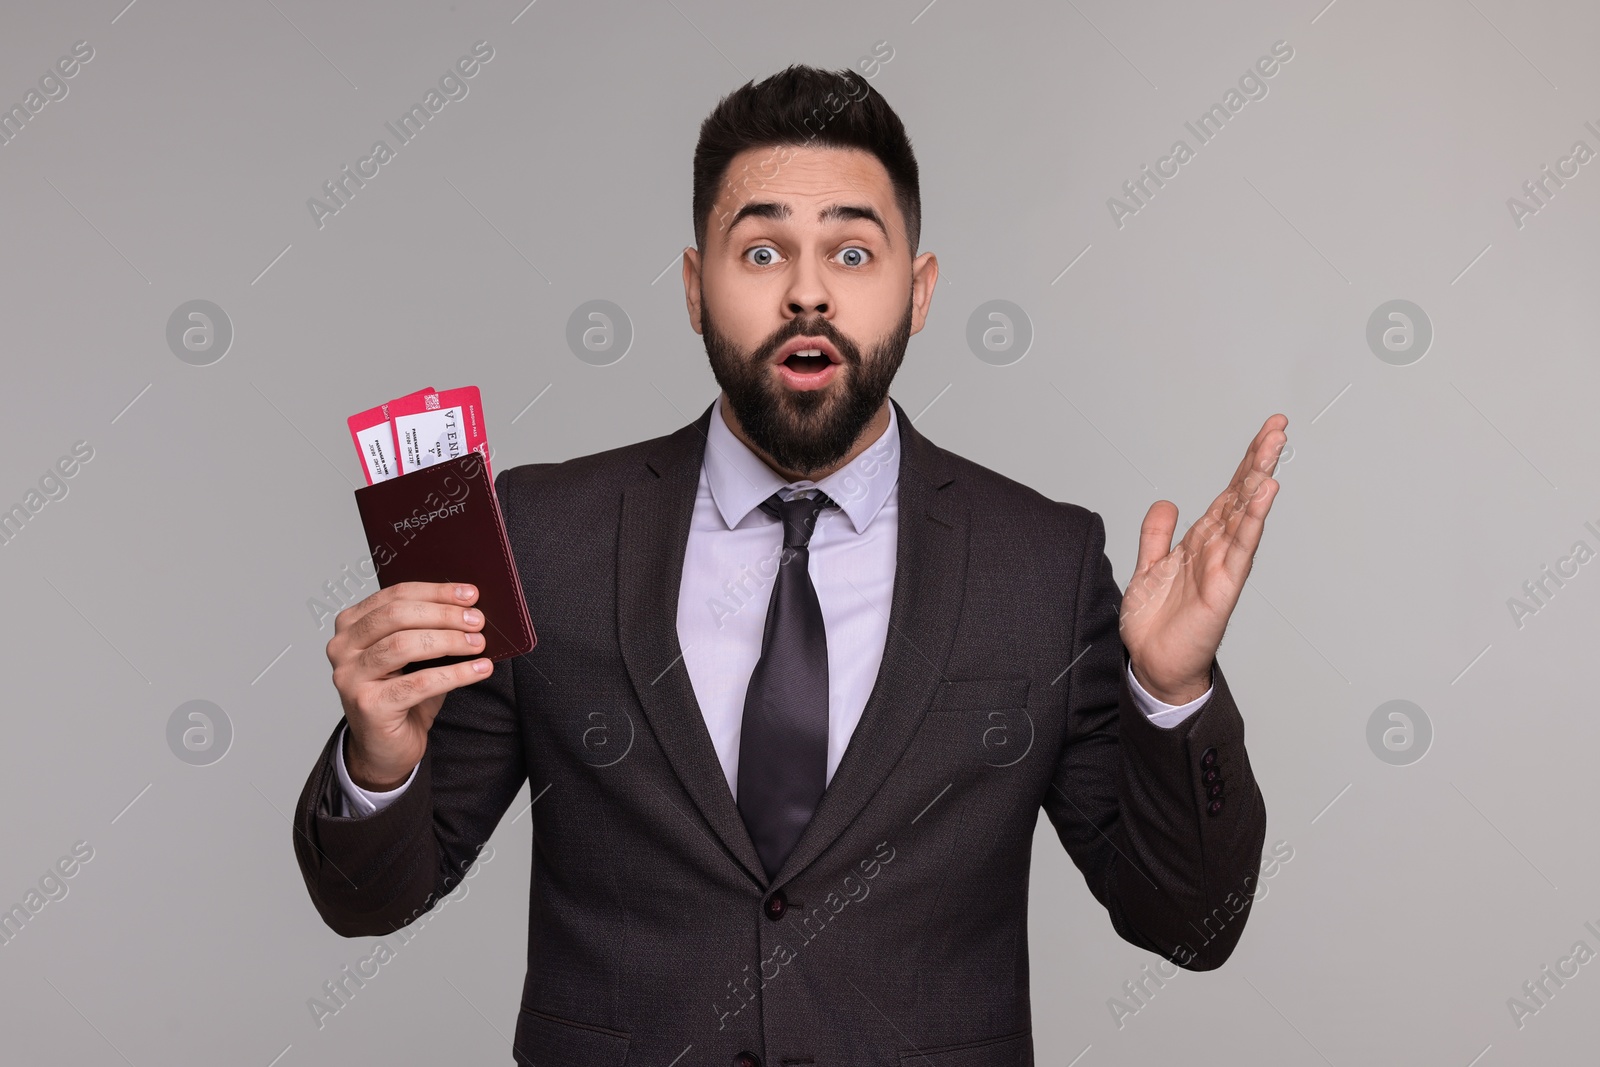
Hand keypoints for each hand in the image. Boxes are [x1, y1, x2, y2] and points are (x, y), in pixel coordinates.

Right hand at [325, 581, 491, 789]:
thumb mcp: (414, 655)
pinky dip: (454, 674)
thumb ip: (429, 629)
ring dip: (449, 641)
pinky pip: (418, 683)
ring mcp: (350, 677)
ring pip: (403, 645)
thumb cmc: (402, 694)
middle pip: (396, 616)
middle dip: (443, 615)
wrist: (385, 747)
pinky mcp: (367, 705)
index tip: (470, 594)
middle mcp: (342, 648)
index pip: (394, 596)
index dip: (436, 592)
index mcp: (351, 625)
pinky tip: (479, 670)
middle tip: (477, 621)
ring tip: (479, 644)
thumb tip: (469, 609)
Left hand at [1121, 415, 1286, 704]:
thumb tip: (1167, 502)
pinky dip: (1251, 521)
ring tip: (1274, 449)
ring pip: (1245, 516)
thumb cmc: (1157, 623)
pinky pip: (1239, 549)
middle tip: (1278, 427)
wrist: (1153, 664)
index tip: (1267, 431)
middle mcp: (1216, 549)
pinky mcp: (1222, 588)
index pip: (1229, 493)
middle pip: (1242, 496)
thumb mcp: (1149, 568)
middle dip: (1259, 461)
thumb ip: (1157, 535)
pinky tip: (1264, 496)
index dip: (1246, 462)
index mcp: (1201, 541)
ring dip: (1259, 482)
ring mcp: (1222, 566)